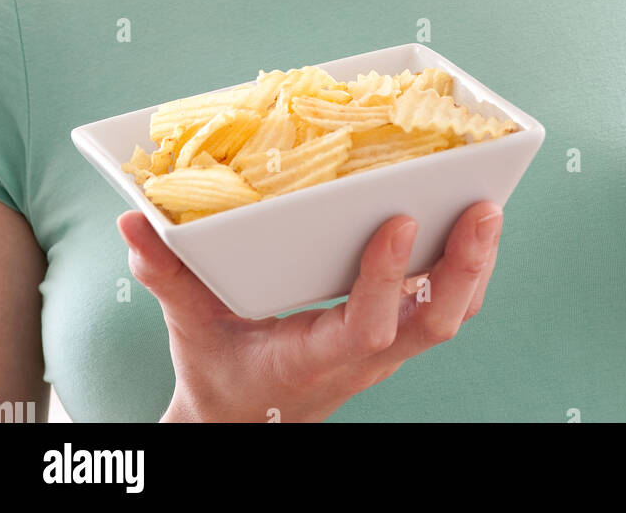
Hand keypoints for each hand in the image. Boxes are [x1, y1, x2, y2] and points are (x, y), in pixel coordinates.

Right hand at [117, 201, 502, 422]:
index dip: (386, 278)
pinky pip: (446, 308)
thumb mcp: (189, 329)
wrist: (245, 420)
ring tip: (490, 205)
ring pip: (451, 316)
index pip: (365, 326)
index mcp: (316, 358)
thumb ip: (168, 277)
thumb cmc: (222, 374)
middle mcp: (364, 356)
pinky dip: (466, 270)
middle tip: (483, 208)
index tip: (399, 220)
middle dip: (464, 267)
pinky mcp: (395, 335)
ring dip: (476, 266)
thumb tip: (135, 222)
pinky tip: (471, 226)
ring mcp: (386, 349)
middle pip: (434, 322)